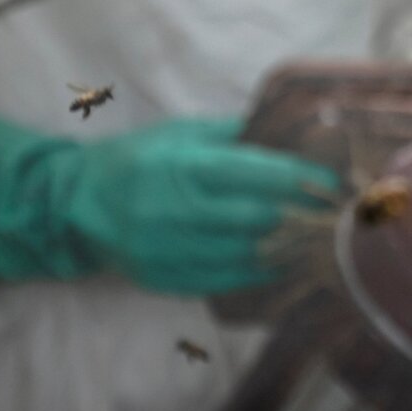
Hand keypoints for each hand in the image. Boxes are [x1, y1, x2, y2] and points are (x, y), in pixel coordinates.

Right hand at [0, 114, 338, 295]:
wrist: (73, 207)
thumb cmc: (135, 160)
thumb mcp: (179, 132)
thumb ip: (233, 133)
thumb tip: (290, 130)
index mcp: (182, 167)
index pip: (255, 174)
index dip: (300, 179)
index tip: (333, 181)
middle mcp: (175, 210)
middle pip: (257, 218)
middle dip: (303, 216)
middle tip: (338, 214)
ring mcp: (169, 250)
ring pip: (247, 254)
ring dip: (289, 248)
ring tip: (321, 240)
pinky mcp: (165, 279)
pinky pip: (226, 280)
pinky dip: (261, 271)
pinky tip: (285, 262)